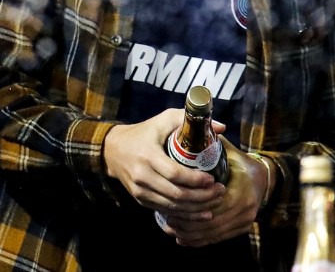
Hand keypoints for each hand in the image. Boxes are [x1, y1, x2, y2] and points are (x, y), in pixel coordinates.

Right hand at [103, 110, 225, 218]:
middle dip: (202, 196)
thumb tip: (221, 126)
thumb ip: (188, 120)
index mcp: (147, 155)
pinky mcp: (141, 200)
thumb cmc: (144, 132)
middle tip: (220, 191)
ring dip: (197, 208)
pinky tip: (202, 213)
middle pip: (176, 194)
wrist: (113, 150)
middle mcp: (141, 175)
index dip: (196, 180)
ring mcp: (140, 190)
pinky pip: (167, 211)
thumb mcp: (163, 120)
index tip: (213, 179)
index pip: (174, 173)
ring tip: (216, 202)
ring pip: (173, 206)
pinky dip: (186, 215)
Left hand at [163, 137, 270, 246]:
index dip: (192, 204)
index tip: (172, 201)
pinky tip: (181, 236)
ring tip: (169, 226)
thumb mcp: (228, 150)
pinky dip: (198, 239)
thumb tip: (191, 128)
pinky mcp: (241, 229)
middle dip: (187, 222)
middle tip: (165, 217)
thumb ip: (210, 142)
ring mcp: (245, 222)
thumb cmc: (240, 161)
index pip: (213, 203)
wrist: (264, 177)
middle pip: (211, 222)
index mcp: (242, 190)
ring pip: (212, 233)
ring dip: (190, 232)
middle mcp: (246, 209)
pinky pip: (217, 238)